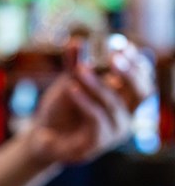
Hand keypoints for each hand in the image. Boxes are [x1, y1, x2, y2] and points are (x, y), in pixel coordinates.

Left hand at [27, 39, 154, 165]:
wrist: (41, 135)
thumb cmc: (62, 108)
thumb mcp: (68, 82)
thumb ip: (74, 64)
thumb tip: (76, 41)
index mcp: (125, 99)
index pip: (143, 79)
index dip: (136, 62)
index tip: (121, 44)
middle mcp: (125, 115)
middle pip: (142, 93)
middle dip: (129, 74)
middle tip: (113, 57)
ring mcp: (113, 131)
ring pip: (114, 105)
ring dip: (98, 85)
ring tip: (80, 69)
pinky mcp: (97, 143)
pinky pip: (96, 120)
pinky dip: (85, 102)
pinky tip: (72, 88)